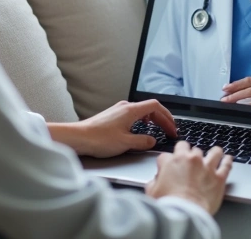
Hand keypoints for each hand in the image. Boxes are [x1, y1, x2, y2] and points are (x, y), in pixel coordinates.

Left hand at [48, 99, 177, 157]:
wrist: (78, 137)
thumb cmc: (99, 139)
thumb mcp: (125, 143)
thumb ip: (142, 141)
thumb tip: (152, 140)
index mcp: (130, 110)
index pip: (155, 106)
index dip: (167, 117)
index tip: (172, 128)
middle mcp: (124, 107)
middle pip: (150, 108)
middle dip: (162, 119)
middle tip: (169, 131)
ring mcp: (118, 110)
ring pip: (141, 111)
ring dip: (152, 120)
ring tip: (158, 130)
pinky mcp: (112, 116)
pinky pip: (133, 115)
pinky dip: (142, 121)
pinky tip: (141, 130)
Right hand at [145, 141, 231, 214]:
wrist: (185, 213)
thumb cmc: (169, 203)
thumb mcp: (152, 191)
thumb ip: (154, 181)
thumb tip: (156, 180)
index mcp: (172, 161)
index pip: (168, 154)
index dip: (168, 161)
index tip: (170, 167)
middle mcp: (190, 160)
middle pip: (192, 149)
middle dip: (191, 154)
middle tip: (191, 162)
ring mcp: (206, 167)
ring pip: (213, 152)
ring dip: (213, 152)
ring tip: (215, 153)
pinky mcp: (219, 178)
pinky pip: (226, 165)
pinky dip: (228, 161)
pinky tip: (228, 159)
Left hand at [220, 77, 250, 112]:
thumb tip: (238, 96)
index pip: (249, 81)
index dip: (235, 84)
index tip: (224, 88)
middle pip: (248, 87)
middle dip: (233, 93)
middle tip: (224, 98)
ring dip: (239, 99)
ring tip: (229, 103)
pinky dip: (250, 106)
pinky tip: (243, 108)